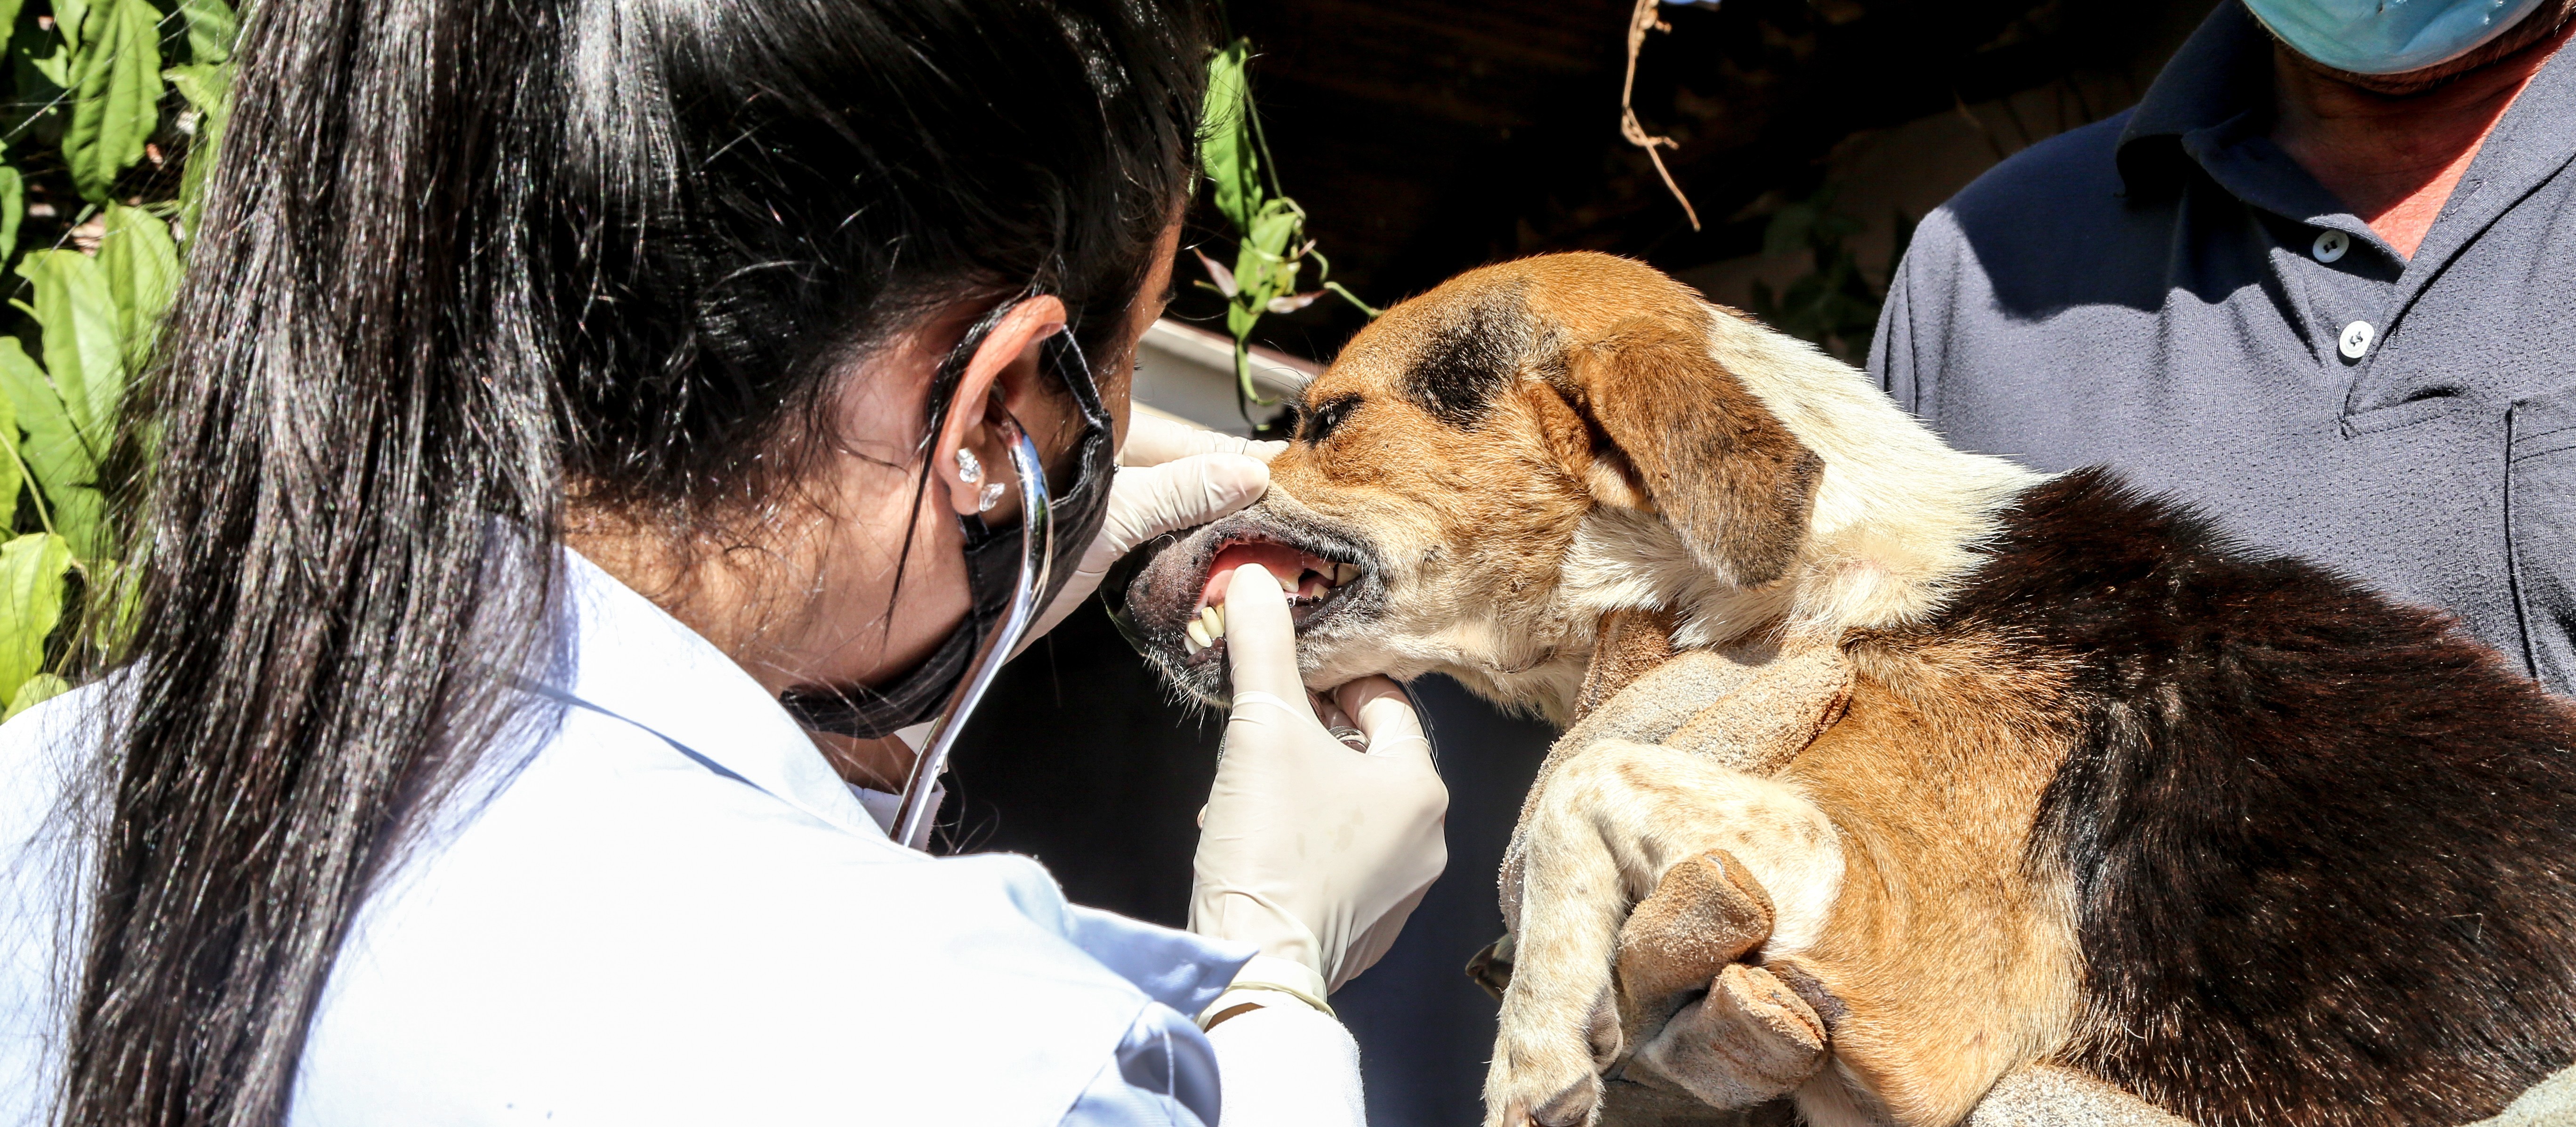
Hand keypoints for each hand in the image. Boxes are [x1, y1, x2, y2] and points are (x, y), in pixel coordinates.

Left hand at [1024, 414, 1280, 646]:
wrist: (958, 614)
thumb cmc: (1018, 549)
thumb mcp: (1110, 514)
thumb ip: (1179, 491)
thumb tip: (1251, 474)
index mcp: (1105, 433)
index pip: (1195, 438)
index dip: (1245, 456)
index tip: (1297, 473)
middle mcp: (1104, 462)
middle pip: (1189, 471)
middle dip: (1239, 492)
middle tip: (1299, 515)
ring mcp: (1101, 505)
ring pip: (1177, 506)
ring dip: (1219, 524)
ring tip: (1275, 541)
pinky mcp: (1096, 546)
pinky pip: (1159, 538)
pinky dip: (1191, 549)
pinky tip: (1224, 563)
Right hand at [1189, 562, 1448, 992]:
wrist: (1254, 962)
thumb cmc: (1271, 845)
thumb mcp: (1262, 727)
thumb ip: (1263, 647)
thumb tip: (1253, 580)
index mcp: (1422, 786)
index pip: (1385, 703)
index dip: (1331, 684)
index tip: (1287, 684)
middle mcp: (1429, 840)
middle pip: (1367, 756)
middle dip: (1308, 739)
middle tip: (1259, 737)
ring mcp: (1403, 889)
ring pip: (1349, 809)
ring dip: (1299, 789)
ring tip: (1247, 792)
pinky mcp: (1369, 927)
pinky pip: (1342, 860)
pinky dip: (1302, 840)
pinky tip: (1255, 841)